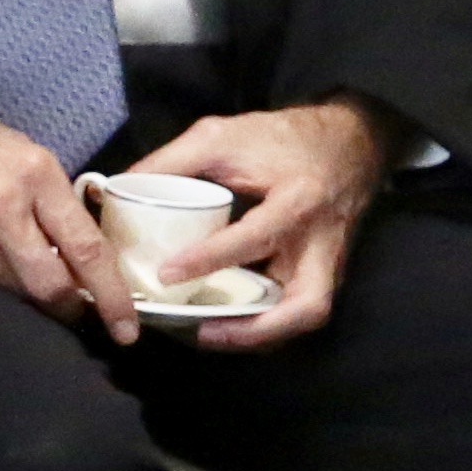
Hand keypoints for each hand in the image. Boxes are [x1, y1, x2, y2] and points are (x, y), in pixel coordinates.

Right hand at [0, 58, 131, 341]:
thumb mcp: (21, 150)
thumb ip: (50, 198)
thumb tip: (78, 246)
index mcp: (34, 176)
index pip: (86, 249)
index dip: (110, 295)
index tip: (126, 326)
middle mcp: (2, 209)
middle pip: (49, 286)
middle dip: (70, 309)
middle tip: (80, 315)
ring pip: (12, 291)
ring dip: (30, 297)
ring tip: (37, 289)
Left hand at [123, 98, 389, 348]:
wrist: (351, 139)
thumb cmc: (284, 136)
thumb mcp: (223, 135)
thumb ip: (172, 160)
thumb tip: (121, 188)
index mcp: (299, 200)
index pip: (256, 237)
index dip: (209, 259)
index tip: (166, 273)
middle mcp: (323, 241)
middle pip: (307, 305)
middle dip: (256, 329)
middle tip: (202, 332)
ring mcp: (330, 261)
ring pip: (307, 315)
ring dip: (262, 334)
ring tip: (209, 335)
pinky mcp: (326, 270)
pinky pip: (299, 306)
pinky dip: (266, 320)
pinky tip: (228, 323)